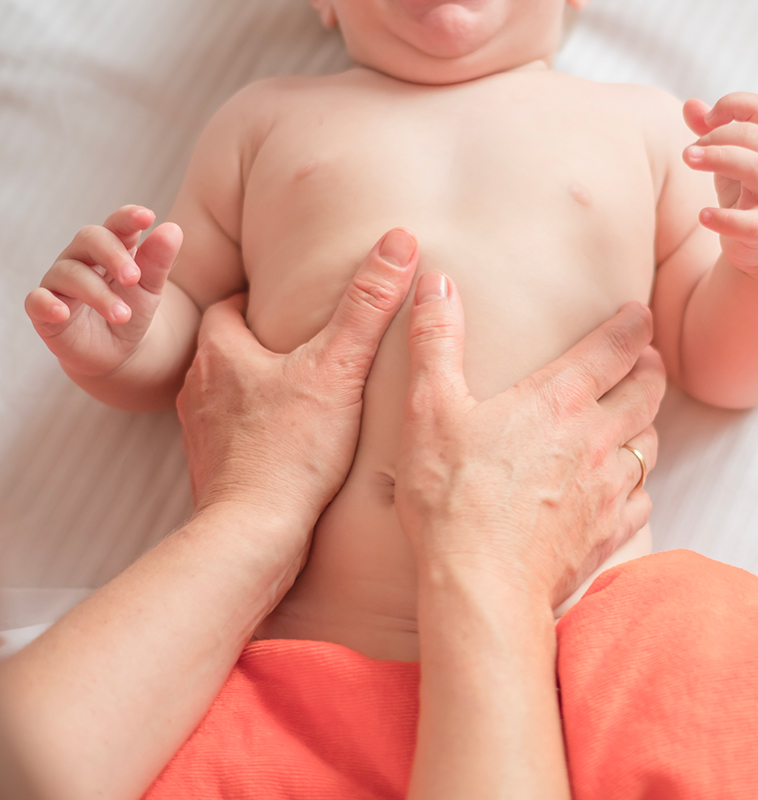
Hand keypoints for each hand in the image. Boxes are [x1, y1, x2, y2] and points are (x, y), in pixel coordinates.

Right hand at [24, 205, 182, 377]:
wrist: (116, 352)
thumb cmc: (131, 310)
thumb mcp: (150, 289)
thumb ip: (158, 261)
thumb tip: (173, 229)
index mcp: (111, 248)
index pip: (116, 225)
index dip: (128, 217)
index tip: (147, 217)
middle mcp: (81, 258)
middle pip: (89, 238)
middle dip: (112, 255)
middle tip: (133, 278)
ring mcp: (59, 281)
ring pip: (70, 272)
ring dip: (98, 294)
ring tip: (122, 315)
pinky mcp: (44, 308)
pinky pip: (37, 299)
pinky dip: (47, 304)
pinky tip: (62, 312)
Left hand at [177, 228, 418, 531]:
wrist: (253, 532)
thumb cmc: (290, 450)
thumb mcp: (339, 367)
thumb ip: (368, 305)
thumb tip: (398, 241)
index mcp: (221, 352)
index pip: (229, 307)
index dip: (256, 299)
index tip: (289, 300)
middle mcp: (199, 388)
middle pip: (226, 350)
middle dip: (259, 344)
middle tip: (300, 344)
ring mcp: (201, 433)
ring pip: (225, 395)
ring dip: (254, 390)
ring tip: (297, 392)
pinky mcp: (213, 471)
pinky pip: (230, 437)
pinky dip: (254, 432)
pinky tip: (289, 443)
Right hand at [395, 272, 664, 608]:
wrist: (483, 585)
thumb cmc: (451, 496)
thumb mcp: (429, 410)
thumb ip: (435, 341)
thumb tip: (435, 281)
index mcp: (559, 400)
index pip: (616, 347)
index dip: (634, 325)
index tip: (639, 315)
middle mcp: (597, 437)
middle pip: (648, 391)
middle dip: (651, 370)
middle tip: (646, 361)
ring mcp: (611, 487)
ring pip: (651, 444)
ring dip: (645, 425)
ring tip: (633, 420)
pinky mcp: (611, 531)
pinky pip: (643, 499)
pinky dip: (638, 486)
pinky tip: (623, 488)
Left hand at [682, 92, 757, 271]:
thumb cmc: (748, 191)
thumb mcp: (731, 159)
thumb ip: (711, 132)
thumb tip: (690, 105)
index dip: (732, 105)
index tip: (707, 120)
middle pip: (755, 136)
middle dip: (716, 137)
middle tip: (689, 152)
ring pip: (756, 169)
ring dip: (719, 159)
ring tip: (689, 159)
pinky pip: (749, 223)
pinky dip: (724, 219)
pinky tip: (703, 215)